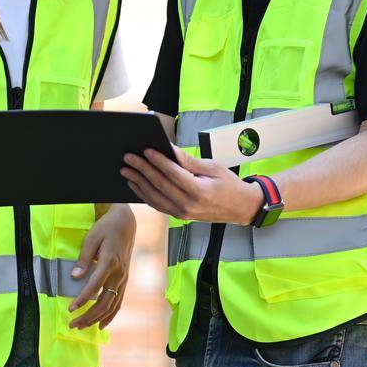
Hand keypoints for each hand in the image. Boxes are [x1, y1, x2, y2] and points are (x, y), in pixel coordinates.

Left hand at [66, 205, 134, 329]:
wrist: (125, 225)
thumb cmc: (106, 229)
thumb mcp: (91, 238)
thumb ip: (83, 259)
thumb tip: (75, 277)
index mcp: (109, 262)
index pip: (95, 286)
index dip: (83, 299)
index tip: (71, 309)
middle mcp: (119, 274)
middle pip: (104, 302)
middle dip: (88, 316)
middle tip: (73, 324)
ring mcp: (124, 279)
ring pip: (112, 305)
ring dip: (97, 318)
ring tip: (82, 326)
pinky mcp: (125, 281)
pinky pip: (119, 302)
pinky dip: (110, 315)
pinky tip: (101, 324)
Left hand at [122, 146, 264, 225]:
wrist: (239, 208)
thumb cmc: (228, 185)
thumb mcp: (213, 167)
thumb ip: (189, 161)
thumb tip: (170, 150)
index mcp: (200, 191)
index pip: (173, 174)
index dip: (158, 161)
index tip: (145, 150)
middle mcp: (189, 205)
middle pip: (160, 185)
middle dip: (142, 169)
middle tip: (128, 157)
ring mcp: (183, 213)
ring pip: (155, 197)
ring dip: (138, 183)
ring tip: (126, 170)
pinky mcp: (179, 216)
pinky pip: (158, 205)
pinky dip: (145, 194)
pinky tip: (136, 184)